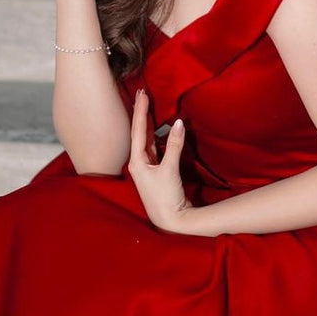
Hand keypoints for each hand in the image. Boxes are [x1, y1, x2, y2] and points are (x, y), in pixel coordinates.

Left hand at [127, 88, 194, 233]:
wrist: (169, 221)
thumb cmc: (165, 198)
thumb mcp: (170, 170)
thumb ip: (175, 146)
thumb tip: (179, 123)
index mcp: (137, 162)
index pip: (138, 130)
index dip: (141, 111)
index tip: (142, 94)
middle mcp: (139, 163)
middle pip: (139, 132)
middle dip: (142, 113)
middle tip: (142, 93)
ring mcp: (147, 167)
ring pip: (147, 140)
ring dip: (149, 123)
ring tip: (149, 106)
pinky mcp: (157, 172)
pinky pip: (155, 148)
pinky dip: (158, 136)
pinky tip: (160, 129)